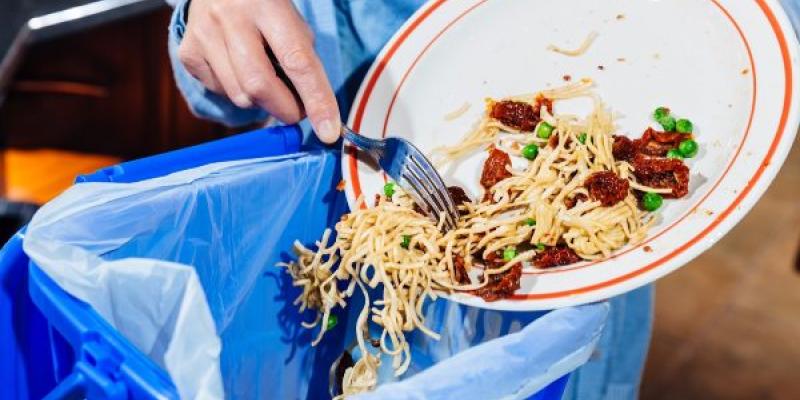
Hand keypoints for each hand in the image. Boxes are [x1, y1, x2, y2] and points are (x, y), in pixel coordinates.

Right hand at [178, 0, 340, 142]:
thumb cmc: (265, 10)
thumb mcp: (291, 23)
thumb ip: (303, 63)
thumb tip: (312, 112)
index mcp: (268, 5)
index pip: (297, 61)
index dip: (316, 99)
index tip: (329, 131)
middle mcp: (230, 17)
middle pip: (260, 86)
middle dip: (285, 109)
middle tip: (297, 111)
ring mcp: (204, 34)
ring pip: (239, 96)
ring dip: (261, 101)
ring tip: (265, 78)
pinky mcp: (188, 52)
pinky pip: (220, 92)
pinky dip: (237, 91)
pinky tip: (238, 69)